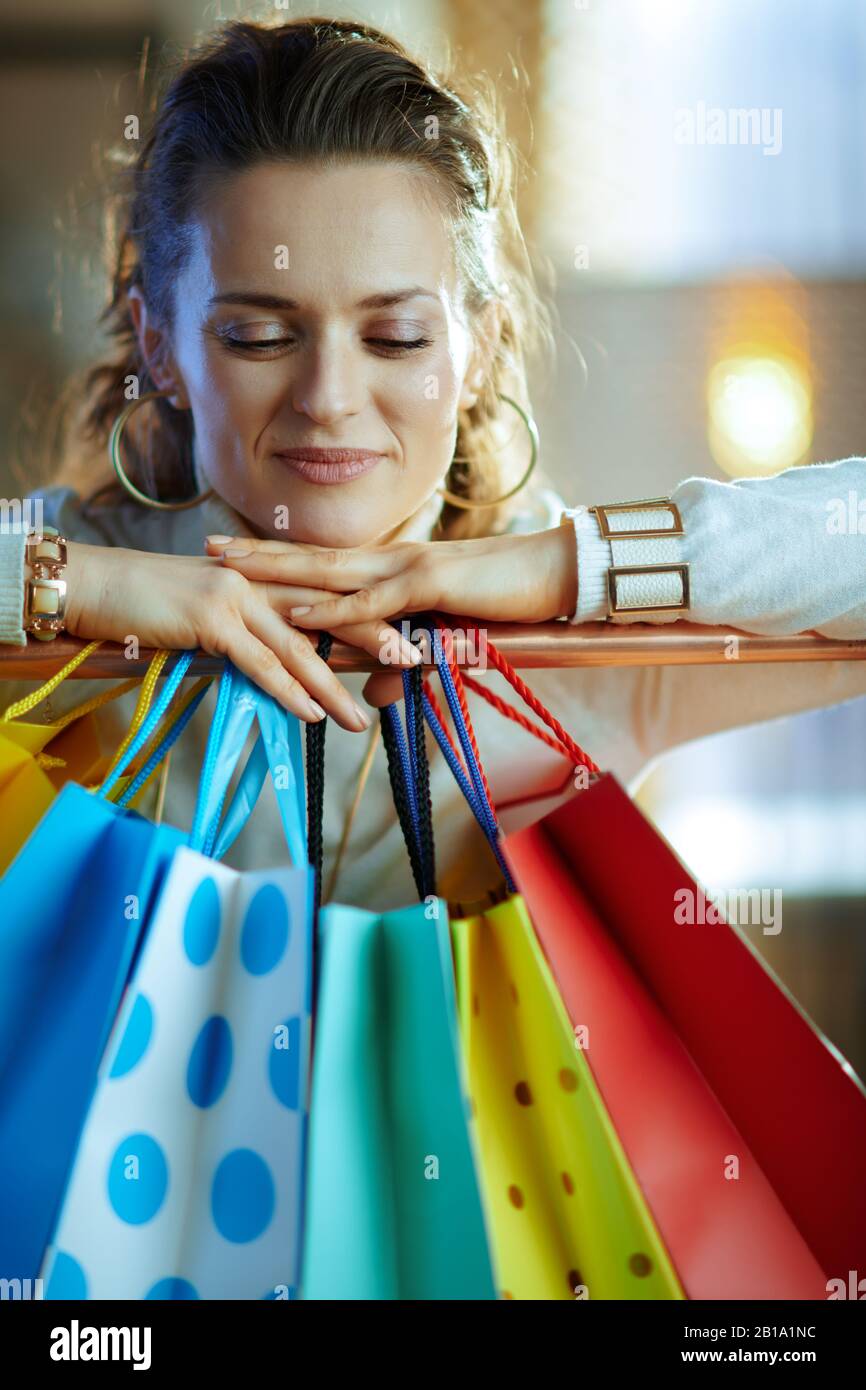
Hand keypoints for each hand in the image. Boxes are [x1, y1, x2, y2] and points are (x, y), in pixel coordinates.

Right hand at [63, 541, 422, 730]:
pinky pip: (258, 661)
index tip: (408, 634)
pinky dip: (287, 690)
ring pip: (300, 647)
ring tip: (361, 719)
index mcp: (264, 575)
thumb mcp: (210, 610)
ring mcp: (237, 597)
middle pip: (330, 614)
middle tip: (415, 666)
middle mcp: (258, 580)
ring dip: (333, 687)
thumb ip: (249, 629)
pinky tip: (310, 713)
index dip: (371, 614)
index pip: (328, 595)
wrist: (98, 584)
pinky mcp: (210, 619)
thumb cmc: (150, 601)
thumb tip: (280, 661)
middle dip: (375, 642)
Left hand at [205, 524, 578, 631]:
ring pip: (329, 571)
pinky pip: (372, 601)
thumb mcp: (449, 640)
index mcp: (396, 569)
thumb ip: (405, 664)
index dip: (280, 558)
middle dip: (257, 554)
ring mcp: (409, 567)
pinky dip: (331, 608)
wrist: (557, 576)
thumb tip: (370, 694)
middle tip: (208, 547)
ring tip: (230, 570)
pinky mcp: (431, 585)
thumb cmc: (508, 603)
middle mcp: (393, 560)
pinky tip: (295, 611)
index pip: (327, 564)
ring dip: (276, 571)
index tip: (236, 554)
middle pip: (312, 558)